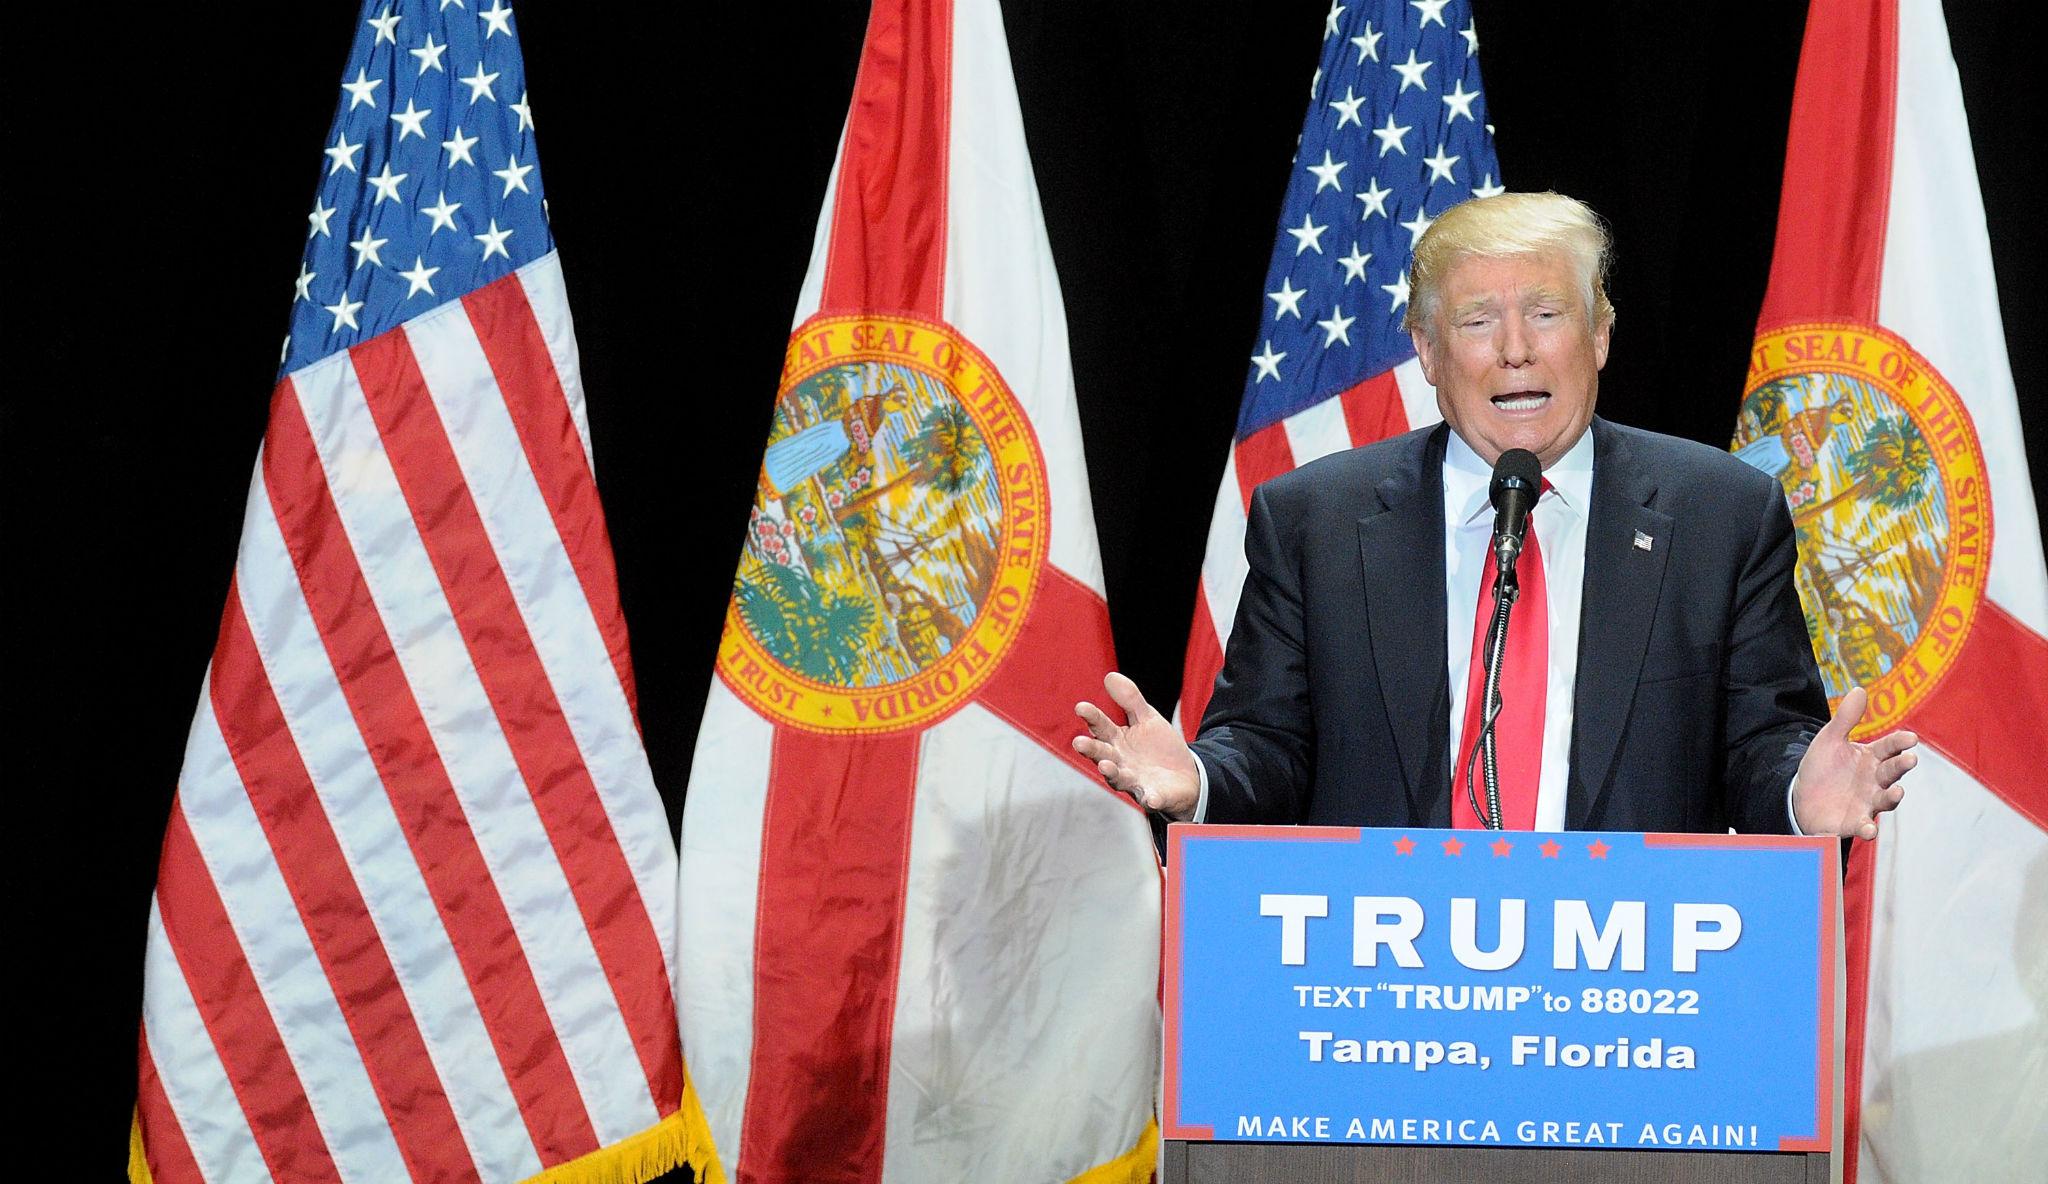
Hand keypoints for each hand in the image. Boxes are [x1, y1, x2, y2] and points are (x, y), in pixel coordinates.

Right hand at [1073, 672, 1201, 820]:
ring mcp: (1134, 782)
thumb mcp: (1147, 719)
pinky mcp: (1152, 797)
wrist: (1185, 776)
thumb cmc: (1158, 747)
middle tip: (1079, 742)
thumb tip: (1109, 676)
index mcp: (1117, 741)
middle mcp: (1120, 763)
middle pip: (1102, 754)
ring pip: (1119, 778)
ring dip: (1112, 773)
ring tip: (1106, 766)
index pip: (1101, 727)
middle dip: (1091, 749)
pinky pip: (1150, 798)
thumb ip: (1130, 700)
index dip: (1092, 718)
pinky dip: (1150, 798)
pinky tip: (1151, 797)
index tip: (1081, 707)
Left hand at [1792, 686, 1918, 838]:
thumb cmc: (1823, 767)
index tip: (1911, 738)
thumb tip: (1859, 689)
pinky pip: (1864, 826)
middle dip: (1901, 766)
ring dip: (1892, 797)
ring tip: (1897, 792)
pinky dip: (1868, 829)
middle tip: (1909, 759)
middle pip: (1891, 772)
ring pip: (1885, 800)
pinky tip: (1869, 830)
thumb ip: (1845, 719)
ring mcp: (1867, 803)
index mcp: (1871, 758)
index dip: (1900, 743)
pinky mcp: (1854, 822)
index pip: (1889, 748)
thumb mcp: (1830, 740)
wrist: (1802, 797)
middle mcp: (1875, 781)